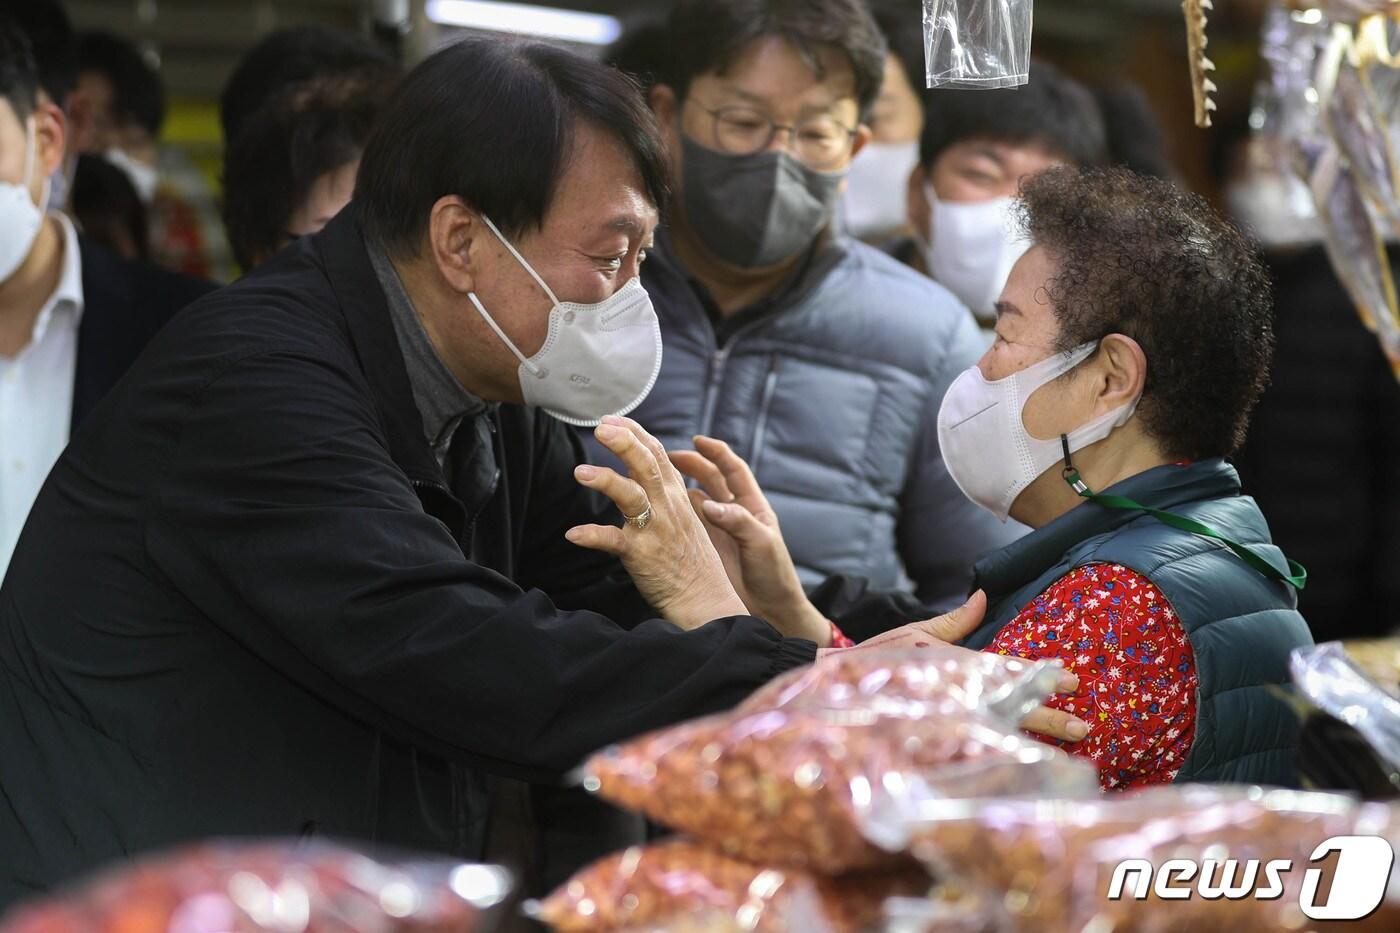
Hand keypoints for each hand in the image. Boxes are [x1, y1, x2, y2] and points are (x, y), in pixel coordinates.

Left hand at [566, 416, 747, 629]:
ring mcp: (655, 530)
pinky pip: (613, 542)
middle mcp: (667, 506)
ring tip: (580, 472)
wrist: (706, 599)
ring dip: (606, 480)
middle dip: (624, 442)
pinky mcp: (641, 555)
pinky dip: (592, 536)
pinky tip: (573, 534)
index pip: (656, 453)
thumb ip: (665, 493)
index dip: (634, 433)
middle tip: (600, 427)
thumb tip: (643, 469)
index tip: (611, 419)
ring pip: (631, 496)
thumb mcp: (685, 518)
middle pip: (646, 464)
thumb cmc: (691, 559)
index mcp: (676, 495)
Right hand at [669, 436, 829, 644]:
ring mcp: (716, 529)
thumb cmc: (774, 576)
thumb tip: (709, 505)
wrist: (769, 610)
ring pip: (693, 498)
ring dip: (676, 486)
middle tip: (664, 456)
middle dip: (689, 464)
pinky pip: (685, 524)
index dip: (717, 453)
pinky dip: (672, 513)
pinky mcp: (704, 547)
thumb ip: (737, 522)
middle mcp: (732, 513)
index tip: (698, 441)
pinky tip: (654, 508)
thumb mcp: (761, 545)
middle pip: (709, 479)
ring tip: (652, 477)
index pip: (733, 470)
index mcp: (752, 505)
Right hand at [829, 591, 1089, 743]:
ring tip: (1067, 743)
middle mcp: (950, 692)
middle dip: (1046, 716)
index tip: (1069, 680)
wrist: (829, 686)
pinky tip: (1024, 766)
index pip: (1002, 670)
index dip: (1037, 677)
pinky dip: (1000, 759)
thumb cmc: (873, 659)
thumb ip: (953, 622)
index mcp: (949, 664)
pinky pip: (973, 750)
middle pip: (1008, 705)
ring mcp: (942, 719)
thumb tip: (982, 596)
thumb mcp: (912, 634)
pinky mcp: (931, 740)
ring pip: (998, 730)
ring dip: (1033, 737)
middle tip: (1082, 726)